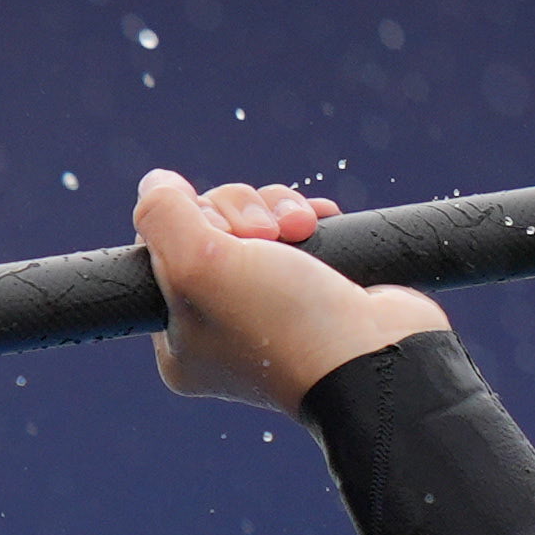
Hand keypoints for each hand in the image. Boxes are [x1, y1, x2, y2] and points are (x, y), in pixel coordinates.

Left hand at [136, 170, 449, 418]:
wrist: (377, 352)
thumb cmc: (283, 322)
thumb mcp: (197, 264)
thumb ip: (161, 216)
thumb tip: (157, 183)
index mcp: (179, 341)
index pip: (158, 252)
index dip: (188, 223)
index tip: (218, 237)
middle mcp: (219, 327)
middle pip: (208, 229)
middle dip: (242, 216)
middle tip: (265, 238)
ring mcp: (268, 308)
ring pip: (254, 223)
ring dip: (277, 210)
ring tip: (303, 229)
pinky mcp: (312, 288)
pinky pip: (294, 231)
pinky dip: (307, 216)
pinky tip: (321, 220)